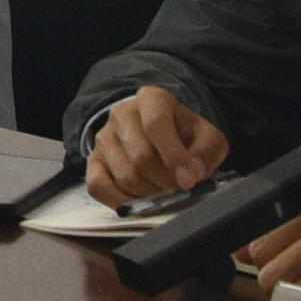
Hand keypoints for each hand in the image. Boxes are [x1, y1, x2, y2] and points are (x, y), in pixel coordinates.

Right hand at [81, 87, 228, 208]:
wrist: (158, 135)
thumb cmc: (183, 136)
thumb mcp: (206, 136)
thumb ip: (206, 150)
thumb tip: (193, 172)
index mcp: (153, 99)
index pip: (156, 124)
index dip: (173, 156)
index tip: (189, 181)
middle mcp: (122, 114)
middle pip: (140, 156)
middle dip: (164, 181)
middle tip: (178, 189)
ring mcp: (104, 137)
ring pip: (124, 176)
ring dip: (149, 194)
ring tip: (163, 191)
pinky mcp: (93, 161)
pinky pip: (99, 187)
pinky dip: (122, 201)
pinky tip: (141, 200)